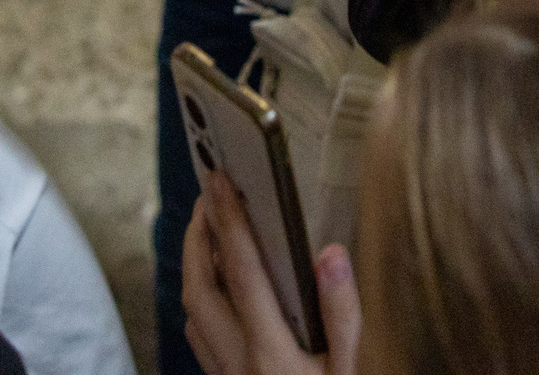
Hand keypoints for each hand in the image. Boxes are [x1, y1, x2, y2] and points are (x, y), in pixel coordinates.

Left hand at [181, 174, 359, 374]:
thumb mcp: (347, 370)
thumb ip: (341, 315)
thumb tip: (332, 254)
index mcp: (270, 352)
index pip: (244, 276)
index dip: (231, 224)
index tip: (221, 182)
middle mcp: (236, 360)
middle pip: (198, 290)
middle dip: (196, 239)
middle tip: (207, 199)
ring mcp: (222, 372)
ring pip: (191, 312)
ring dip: (194, 267)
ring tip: (208, 229)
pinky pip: (197, 334)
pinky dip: (200, 299)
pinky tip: (216, 283)